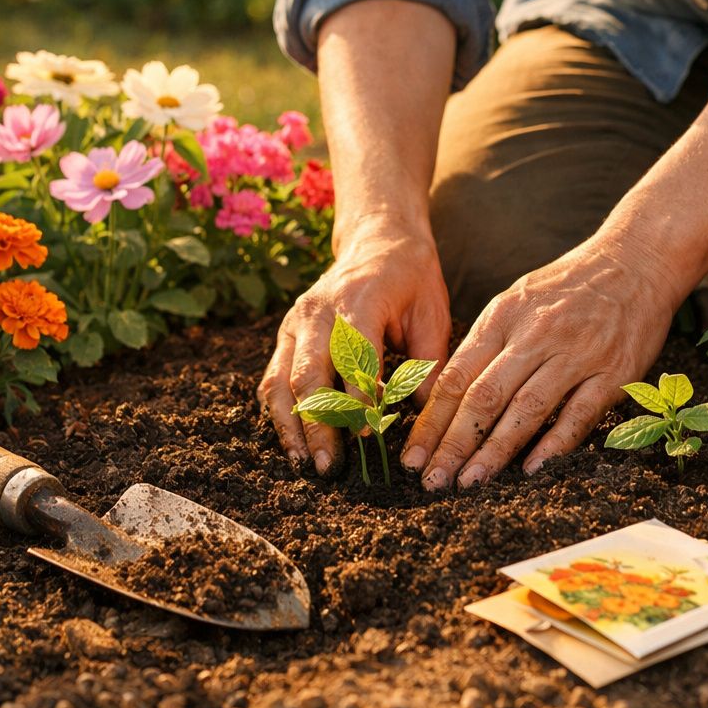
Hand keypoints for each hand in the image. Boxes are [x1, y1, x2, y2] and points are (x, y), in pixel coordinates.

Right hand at [260, 224, 450, 473]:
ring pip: (281, 381)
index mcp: (358, 301)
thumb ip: (429, 364)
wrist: (379, 241)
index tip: (366, 435)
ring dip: (291, 426)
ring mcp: (295, 322)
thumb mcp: (433, 314)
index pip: (353, 357)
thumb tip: (426, 417)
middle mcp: (317, 312)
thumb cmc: (412, 280)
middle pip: (308, 375)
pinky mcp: (287, 334)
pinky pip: (274, 377)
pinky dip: (280, 412)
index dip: (358, 399)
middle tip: (328, 465)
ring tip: (304, 462)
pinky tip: (294, 442)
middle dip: (317, 425)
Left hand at [401, 234, 685, 489]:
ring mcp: (577, 353)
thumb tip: (448, 395)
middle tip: (432, 480)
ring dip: (494, 451)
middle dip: (453, 444)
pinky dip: (554, 444)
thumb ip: (486, 343)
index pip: (456, 376)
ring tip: (470, 482)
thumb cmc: (570, 285)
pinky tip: (531, 469)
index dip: (431, 421)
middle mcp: (536, 334)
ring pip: (526, 409)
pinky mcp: (614, 371)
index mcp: (504, 317)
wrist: (636, 260)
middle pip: (484, 397)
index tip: (412, 456)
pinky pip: (579, 414)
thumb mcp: (517, 299)